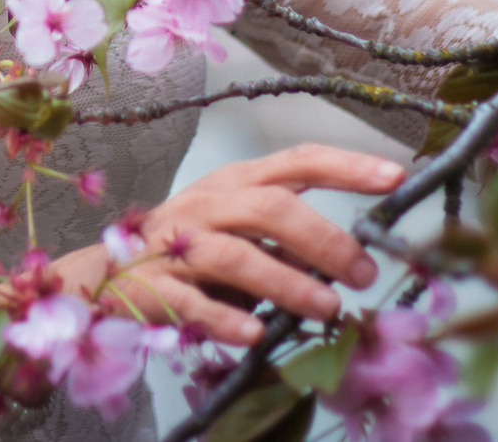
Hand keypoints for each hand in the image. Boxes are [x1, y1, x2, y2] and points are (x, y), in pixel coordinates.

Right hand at [52, 143, 400, 345]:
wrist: (102, 277)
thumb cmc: (187, 249)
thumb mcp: (238, 232)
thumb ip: (286, 241)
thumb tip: (348, 260)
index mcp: (234, 183)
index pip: (296, 162)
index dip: (346, 166)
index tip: (395, 178)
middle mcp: (208, 203)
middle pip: (272, 207)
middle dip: (325, 238)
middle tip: (363, 273)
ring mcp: (179, 243)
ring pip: (237, 254)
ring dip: (287, 282)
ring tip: (327, 308)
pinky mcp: (154, 287)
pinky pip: (193, 302)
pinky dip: (226, 318)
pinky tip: (254, 335)